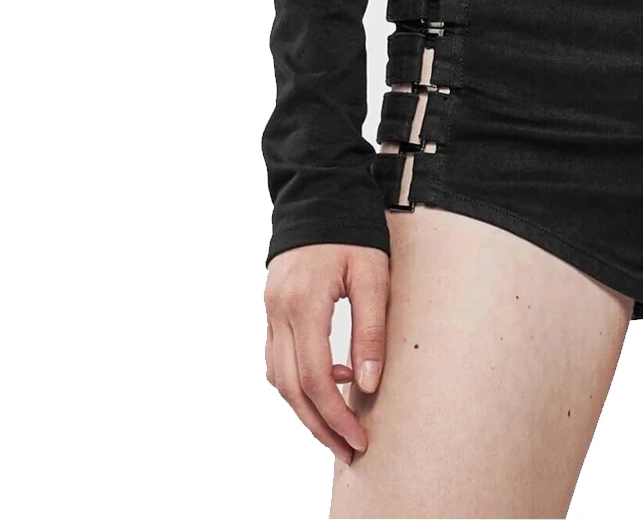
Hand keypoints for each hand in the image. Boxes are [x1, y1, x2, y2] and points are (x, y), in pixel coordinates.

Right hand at [264, 243, 390, 464]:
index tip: (359, 438)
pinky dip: (296, 381)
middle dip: (319, 425)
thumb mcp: (373, 274)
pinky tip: (327, 382)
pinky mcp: (271, 308)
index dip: (336, 415)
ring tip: (338, 427)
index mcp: (304, 302)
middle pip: (292, 388)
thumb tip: (367, 383)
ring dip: (305, 409)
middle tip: (348, 449)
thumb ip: (371, 328)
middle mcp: (279, 311)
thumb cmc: (353, 229)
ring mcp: (270, 310)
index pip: (315, 378)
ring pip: (279, 378)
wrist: (321, 193)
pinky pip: (276, 359)